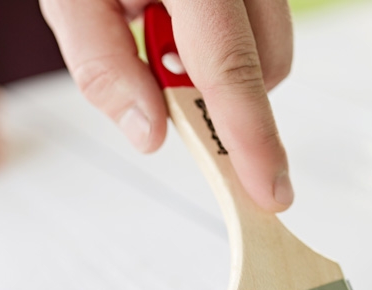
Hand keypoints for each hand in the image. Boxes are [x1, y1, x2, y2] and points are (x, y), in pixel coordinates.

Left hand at [41, 0, 293, 211]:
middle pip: (268, 61)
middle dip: (228, 98)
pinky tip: (176, 15)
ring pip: (269, 43)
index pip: (229, 63)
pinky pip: (260, 19)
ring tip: (158, 29)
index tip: (267, 190)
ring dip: (222, 65)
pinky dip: (224, 39)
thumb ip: (102, 66)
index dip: (251, 136)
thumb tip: (151, 134)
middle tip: (159, 75)